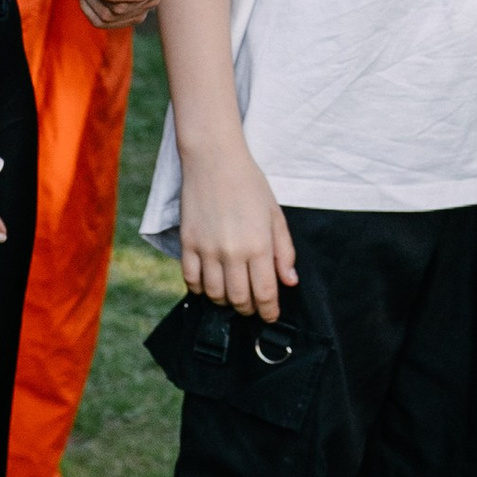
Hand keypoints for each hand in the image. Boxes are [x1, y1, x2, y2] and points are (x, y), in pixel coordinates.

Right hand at [177, 146, 297, 320]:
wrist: (214, 160)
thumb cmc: (249, 184)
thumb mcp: (275, 215)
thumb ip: (284, 251)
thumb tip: (289, 281)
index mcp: (259, 245)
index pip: (264, 293)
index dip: (269, 311)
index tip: (271, 316)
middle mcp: (232, 252)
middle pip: (239, 299)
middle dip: (248, 308)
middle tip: (252, 306)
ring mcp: (207, 249)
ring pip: (214, 294)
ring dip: (224, 301)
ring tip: (231, 295)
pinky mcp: (188, 243)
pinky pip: (191, 279)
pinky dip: (200, 288)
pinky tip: (209, 284)